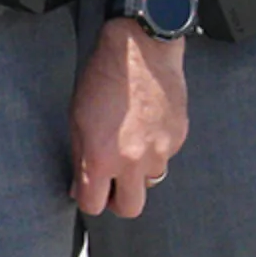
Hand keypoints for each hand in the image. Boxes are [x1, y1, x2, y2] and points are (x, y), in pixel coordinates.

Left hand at [71, 19, 188, 215]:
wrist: (142, 47)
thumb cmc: (104, 76)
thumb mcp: (77, 118)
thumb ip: (80, 157)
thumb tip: (81, 184)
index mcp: (102, 158)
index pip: (94, 205)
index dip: (89, 199)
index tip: (89, 190)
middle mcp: (134, 162)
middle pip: (130, 208)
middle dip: (119, 200)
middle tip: (113, 183)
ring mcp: (161, 151)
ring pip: (150, 180)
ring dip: (139, 171)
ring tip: (131, 142)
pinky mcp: (178, 137)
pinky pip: (166, 155)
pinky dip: (156, 147)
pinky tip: (147, 123)